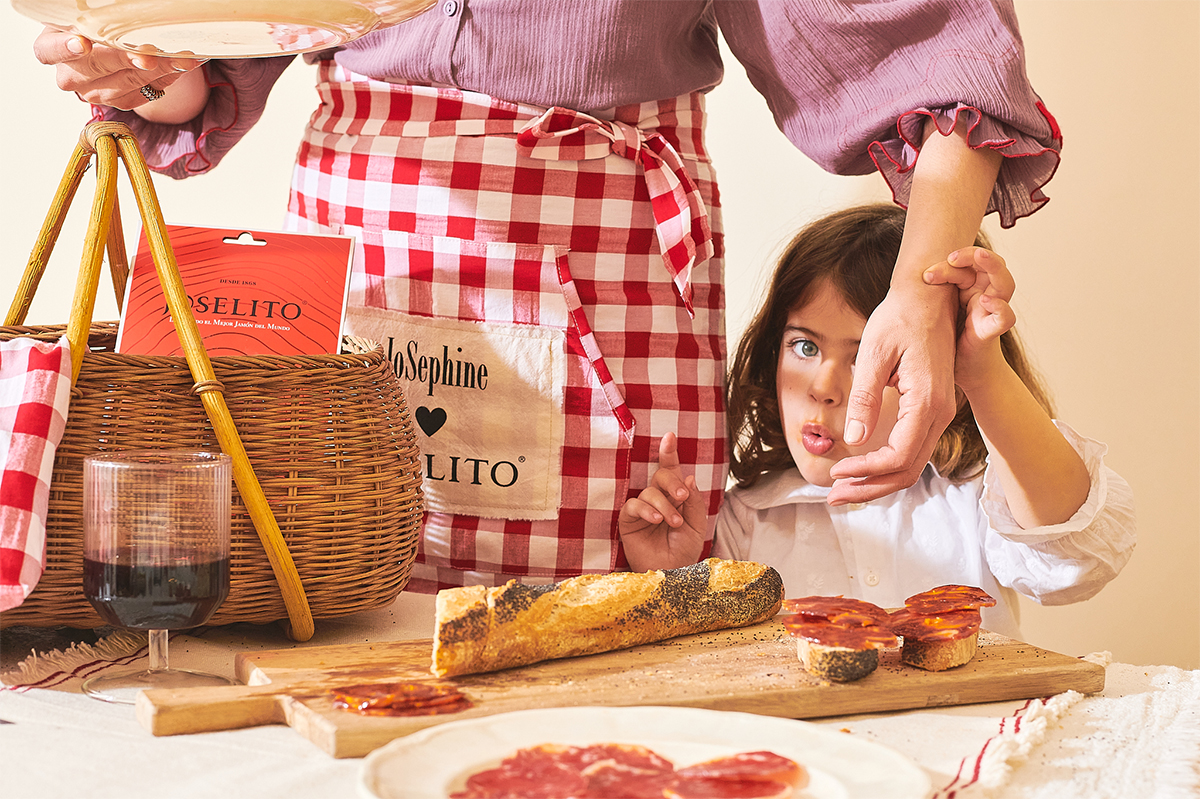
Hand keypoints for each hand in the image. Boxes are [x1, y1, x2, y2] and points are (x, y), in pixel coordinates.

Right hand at [33, 26, 202, 110]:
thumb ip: (101, 11)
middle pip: (95, 70)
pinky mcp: (121, 102)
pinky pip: (144, 94)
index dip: (64, 48)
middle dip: (124, 61)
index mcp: (53, 46)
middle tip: (148, 56)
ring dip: (156, 71)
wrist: (119, 39)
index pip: (48, 52)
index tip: (83, 43)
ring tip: (179, 58)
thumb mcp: (96, 11)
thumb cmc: (100, 19)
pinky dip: (166, 78)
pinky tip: (181, 65)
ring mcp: (95, 92)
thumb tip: (121, 7)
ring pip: (125, 85)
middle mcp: (71, 74)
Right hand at [617, 433, 706, 571]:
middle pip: (661, 476)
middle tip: (682, 497)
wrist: (672, 573)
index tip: (670, 436)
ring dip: (664, 505)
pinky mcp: (628, 521)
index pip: (672, 471)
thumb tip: (688, 476)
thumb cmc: (683, 551)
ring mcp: (642, 509)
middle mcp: (658, 499)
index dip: (669, 453)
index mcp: (675, 497)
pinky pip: (632, 505)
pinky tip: (656, 520)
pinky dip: (645, 510)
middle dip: (672, 482)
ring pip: (649, 492)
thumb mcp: (697, 525)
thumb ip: (693, 501)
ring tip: (672, 523)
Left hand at [826, 282, 957, 503]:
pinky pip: (913, 449)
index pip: (898, 456)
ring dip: (877, 481)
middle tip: (833, 497)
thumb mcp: (874, 353)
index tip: (836, 472)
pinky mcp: (932, 408)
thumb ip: (865, 399)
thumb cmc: (900, 317)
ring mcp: (940, 412)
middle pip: (908, 470)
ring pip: (912, 464)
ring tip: (842, 490)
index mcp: (927, 401)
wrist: (928, 295)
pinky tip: (861, 469)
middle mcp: (941, 413)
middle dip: (869, 488)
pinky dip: (887, 466)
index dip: (866, 471)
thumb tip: (855, 440)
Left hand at [923, 246, 1016, 391]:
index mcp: (970, 289)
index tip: (926, 273)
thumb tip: (903, 276)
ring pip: (1005, 283)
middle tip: (951, 257)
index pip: (968, 263)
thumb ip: (927, 295)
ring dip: (993, 266)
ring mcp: (990, 313)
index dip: (950, 262)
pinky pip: (1005, 318)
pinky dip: (1000, 308)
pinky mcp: (991, 332)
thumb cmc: (946, 340)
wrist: (962, 373)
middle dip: (972, 255)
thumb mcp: (934, 312)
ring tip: (979, 256)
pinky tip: (987, 303)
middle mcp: (984, 296)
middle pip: (990, 264)